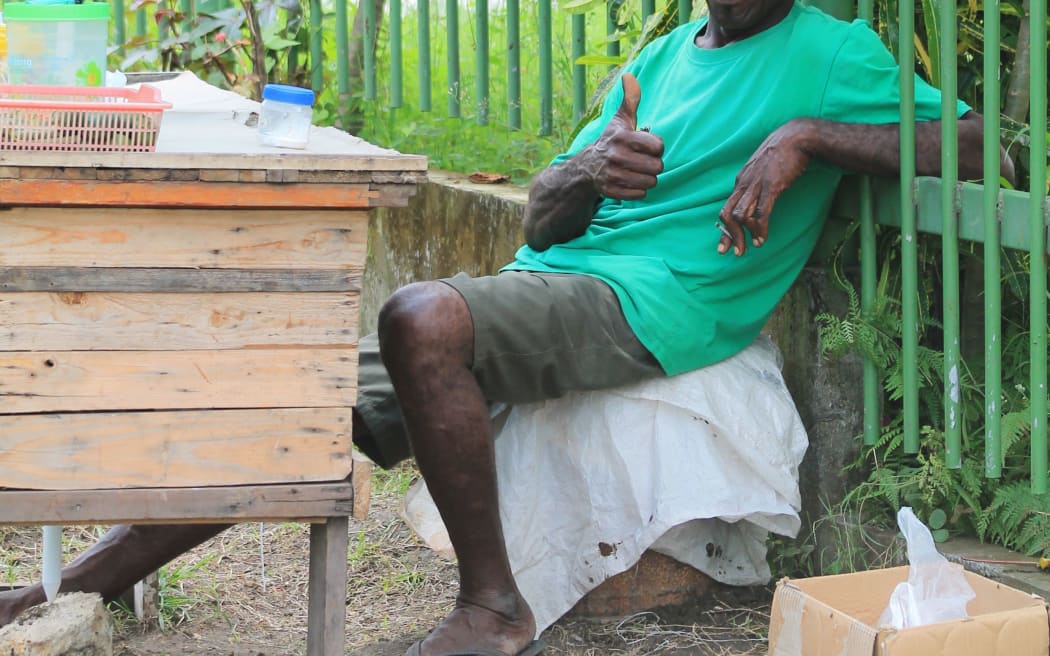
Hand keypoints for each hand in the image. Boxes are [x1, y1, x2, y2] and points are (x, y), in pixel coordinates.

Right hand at [582, 73, 663, 199]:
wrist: (585, 167)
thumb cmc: (610, 141)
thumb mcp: (620, 120)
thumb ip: (630, 99)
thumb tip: (629, 75)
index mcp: (623, 137)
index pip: (658, 146)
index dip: (656, 147)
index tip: (647, 146)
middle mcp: (617, 156)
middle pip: (657, 167)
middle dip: (653, 165)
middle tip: (643, 161)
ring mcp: (614, 176)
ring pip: (651, 182)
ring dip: (647, 178)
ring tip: (637, 172)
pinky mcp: (612, 191)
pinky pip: (640, 195)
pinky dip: (638, 191)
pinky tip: (630, 182)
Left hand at [718, 120, 812, 254]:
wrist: (797, 136)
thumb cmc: (782, 152)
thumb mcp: (762, 168)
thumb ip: (756, 182)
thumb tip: (756, 197)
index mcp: (741, 180)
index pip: (726, 208)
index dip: (724, 229)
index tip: (724, 245)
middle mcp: (744, 184)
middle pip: (727, 214)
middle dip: (729, 236)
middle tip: (733, 253)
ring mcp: (756, 185)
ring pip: (740, 216)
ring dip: (744, 235)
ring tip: (751, 247)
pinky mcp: (771, 186)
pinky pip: (760, 212)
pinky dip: (759, 228)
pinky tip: (762, 239)